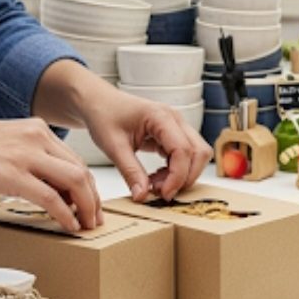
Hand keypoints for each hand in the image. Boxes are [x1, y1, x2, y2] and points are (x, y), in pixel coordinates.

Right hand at [0, 119, 99, 230]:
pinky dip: (65, 214)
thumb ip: (31, 159)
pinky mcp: (12, 174)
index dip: (88, 186)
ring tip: (86, 224)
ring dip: (86, 206)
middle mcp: (36, 137)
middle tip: (95, 218)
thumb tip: (53, 188)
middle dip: (92, 198)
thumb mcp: (6, 145)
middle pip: (80, 170)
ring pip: (74, 181)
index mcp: (36, 129)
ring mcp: (25, 154)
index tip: (91, 203)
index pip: (74, 160)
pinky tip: (68, 225)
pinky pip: (51, 197)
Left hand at [83, 92, 211, 201]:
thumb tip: (142, 196)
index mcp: (161, 116)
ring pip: (196, 155)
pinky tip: (157, 177)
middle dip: (186, 177)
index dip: (177, 176)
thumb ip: (130, 172)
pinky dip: (176, 170)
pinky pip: (186, 155)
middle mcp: (175, 119)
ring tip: (156, 184)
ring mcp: (177, 126)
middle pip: (199, 152)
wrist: (99, 102)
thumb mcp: (113, 146)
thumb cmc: (104, 115)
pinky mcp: (174, 134)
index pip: (182, 150)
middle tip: (162, 192)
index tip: (164, 194)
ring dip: (182, 174)